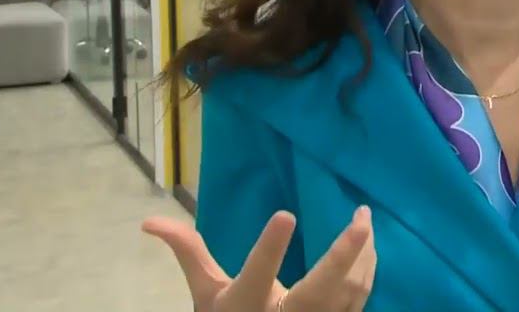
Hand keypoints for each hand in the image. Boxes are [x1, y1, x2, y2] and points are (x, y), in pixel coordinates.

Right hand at [143, 206, 375, 311]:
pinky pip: (360, 299)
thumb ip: (187, 252)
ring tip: (364, 222)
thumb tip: (150, 222)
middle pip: (322, 288)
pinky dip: (367, 272)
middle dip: (345, 252)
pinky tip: (368, 249)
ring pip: (351, 291)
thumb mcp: (205, 291)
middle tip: (361, 216)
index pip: (257, 275)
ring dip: (363, 255)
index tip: (285, 215)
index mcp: (246, 305)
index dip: (269, 249)